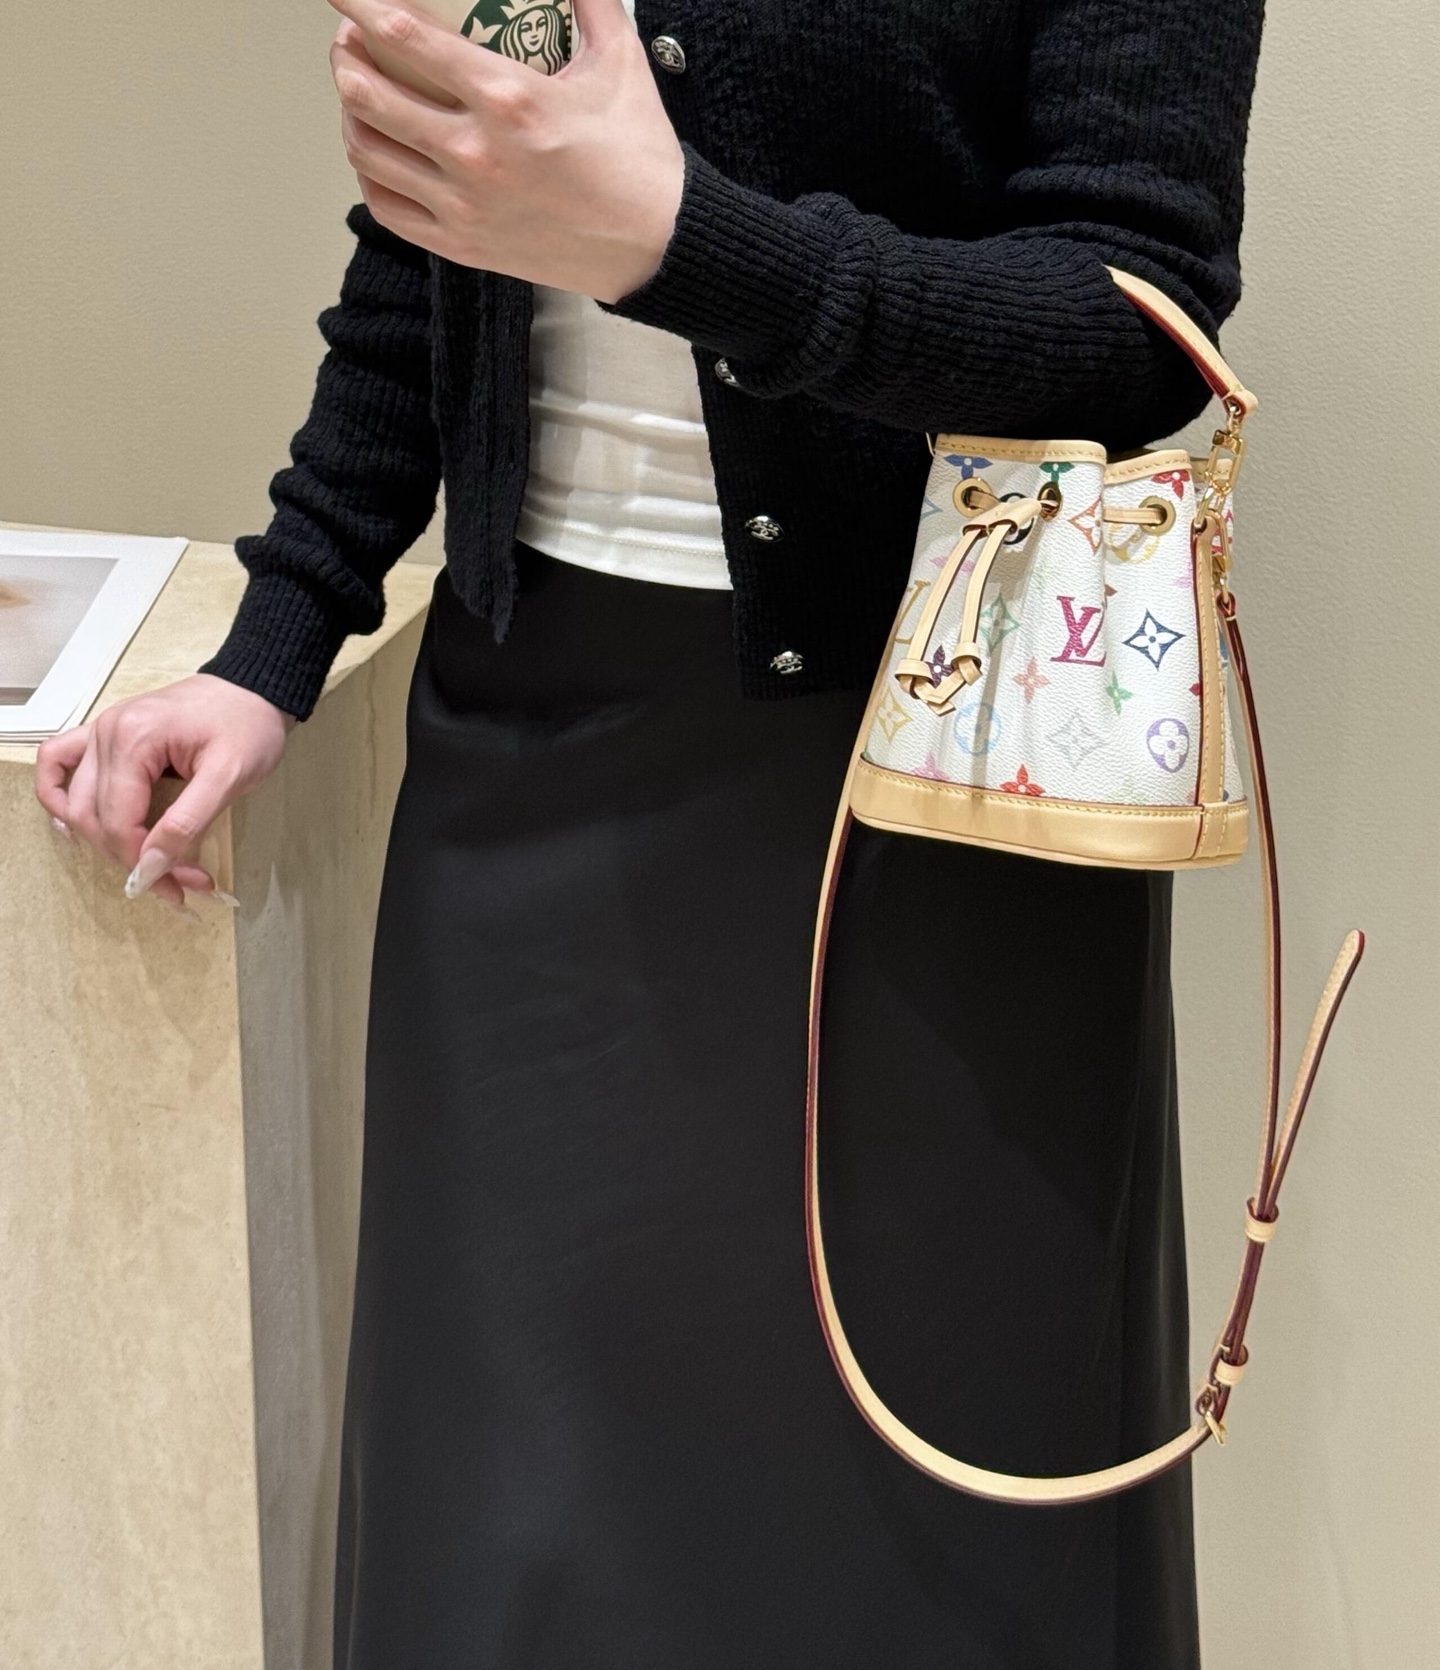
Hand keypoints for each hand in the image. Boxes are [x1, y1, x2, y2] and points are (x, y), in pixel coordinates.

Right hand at [34, 675, 296, 913]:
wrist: (254, 690)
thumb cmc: (248, 725)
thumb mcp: (231, 776)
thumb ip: (188, 823)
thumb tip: (153, 866)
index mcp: (134, 739)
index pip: (119, 822)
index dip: (145, 863)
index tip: (180, 887)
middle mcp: (106, 733)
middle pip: (95, 819)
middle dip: (133, 859)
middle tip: (178, 884)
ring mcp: (101, 731)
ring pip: (77, 803)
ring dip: (106, 842)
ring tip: (150, 865)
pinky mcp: (106, 735)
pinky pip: (59, 762)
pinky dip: (59, 795)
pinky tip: (73, 824)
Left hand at [325, 0, 684, 303]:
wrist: (657, 247)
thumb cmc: (639, 158)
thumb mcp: (620, 62)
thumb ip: (589, 0)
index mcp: (509, 99)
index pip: (407, 35)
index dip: (359, 3)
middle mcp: (474, 153)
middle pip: (368, 93)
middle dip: (345, 55)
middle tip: (351, 40)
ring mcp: (462, 205)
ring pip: (367, 150)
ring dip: (350, 112)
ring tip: (358, 92)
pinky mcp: (462, 246)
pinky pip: (385, 206)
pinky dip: (368, 173)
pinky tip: (376, 152)